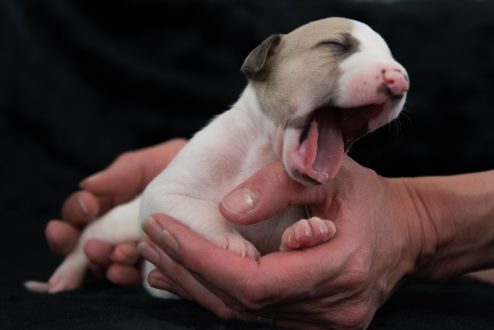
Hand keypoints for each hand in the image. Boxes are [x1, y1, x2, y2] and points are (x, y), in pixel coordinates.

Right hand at [45, 139, 186, 285]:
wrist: (217, 181)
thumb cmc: (181, 168)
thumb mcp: (151, 163)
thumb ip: (122, 173)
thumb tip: (87, 186)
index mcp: (107, 203)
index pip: (78, 212)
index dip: (75, 211)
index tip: (88, 205)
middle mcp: (113, 229)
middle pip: (77, 242)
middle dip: (72, 243)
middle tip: (87, 240)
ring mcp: (130, 249)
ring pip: (100, 262)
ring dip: (99, 261)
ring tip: (109, 254)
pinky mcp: (151, 264)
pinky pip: (129, 276)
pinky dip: (122, 275)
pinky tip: (122, 269)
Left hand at [139, 158, 427, 328]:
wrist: (405, 232)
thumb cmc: (368, 198)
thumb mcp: (330, 174)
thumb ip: (279, 186)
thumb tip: (227, 211)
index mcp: (341, 269)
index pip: (254, 282)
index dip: (202, 259)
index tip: (161, 230)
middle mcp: (333, 310)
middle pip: (241, 304)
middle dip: (187, 271)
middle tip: (148, 241)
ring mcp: (325, 325)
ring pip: (242, 315)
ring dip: (194, 284)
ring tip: (155, 257)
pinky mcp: (315, 324)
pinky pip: (255, 314)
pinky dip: (217, 292)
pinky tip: (186, 275)